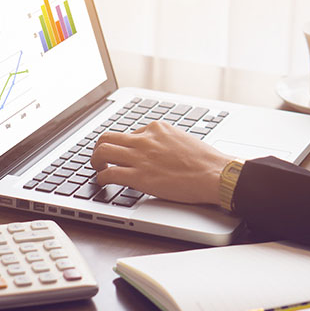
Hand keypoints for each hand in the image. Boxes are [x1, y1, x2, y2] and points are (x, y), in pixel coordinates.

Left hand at [91, 121, 232, 204]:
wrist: (214, 174)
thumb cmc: (206, 161)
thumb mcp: (184, 140)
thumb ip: (167, 143)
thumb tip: (161, 152)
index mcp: (157, 128)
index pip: (130, 132)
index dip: (125, 145)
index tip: (124, 152)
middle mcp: (145, 139)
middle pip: (109, 136)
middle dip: (100, 147)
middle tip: (100, 157)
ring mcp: (140, 157)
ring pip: (102, 150)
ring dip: (95, 160)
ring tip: (97, 167)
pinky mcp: (139, 176)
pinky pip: (109, 173)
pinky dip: (101, 178)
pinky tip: (103, 182)